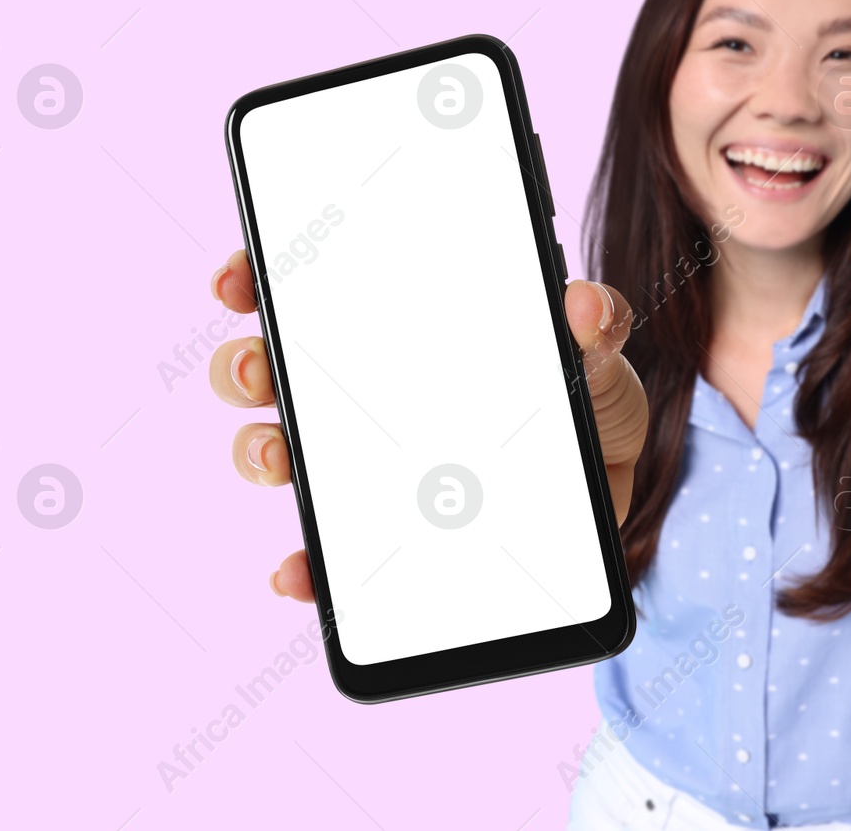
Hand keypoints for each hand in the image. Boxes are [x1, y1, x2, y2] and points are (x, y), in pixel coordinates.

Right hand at [207, 249, 647, 601]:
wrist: (611, 488)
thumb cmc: (588, 400)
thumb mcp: (598, 356)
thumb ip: (597, 326)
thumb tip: (585, 303)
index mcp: (400, 329)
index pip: (308, 289)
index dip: (258, 278)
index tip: (239, 278)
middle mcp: (365, 391)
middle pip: (271, 370)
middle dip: (245, 366)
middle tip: (258, 371)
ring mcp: (367, 463)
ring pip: (280, 451)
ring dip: (258, 453)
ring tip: (278, 460)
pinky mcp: (386, 533)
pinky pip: (325, 551)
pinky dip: (303, 565)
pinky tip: (299, 571)